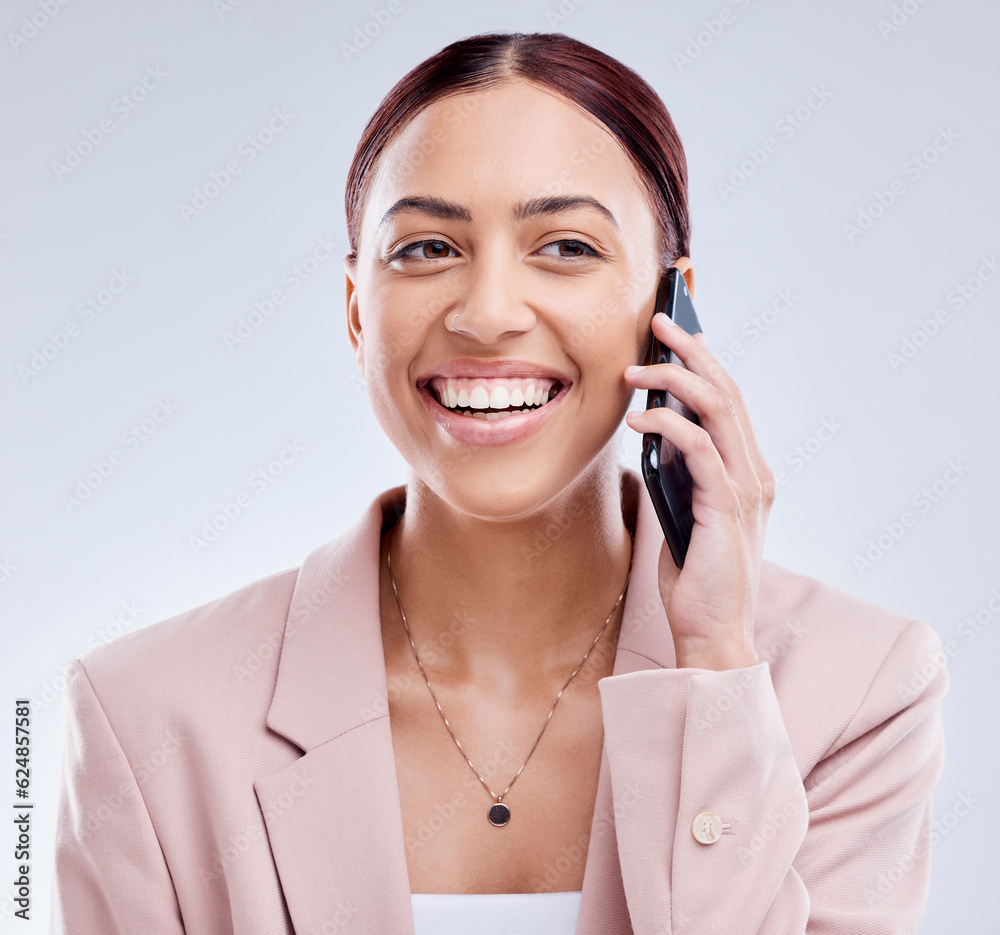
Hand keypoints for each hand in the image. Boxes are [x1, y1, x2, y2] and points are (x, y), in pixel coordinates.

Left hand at [624, 313, 775, 669]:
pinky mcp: (726, 506)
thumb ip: (681, 473)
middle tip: (659, 321)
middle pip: (727, 391)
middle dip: (692, 350)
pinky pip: (699, 448)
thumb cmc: (695, 577)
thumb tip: (655, 432)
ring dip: (675, 379)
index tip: (675, 334)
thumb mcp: (685, 511)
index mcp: (748, 471)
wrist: (712, 632)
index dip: (705, 361)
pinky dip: (668, 426)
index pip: (729, 401)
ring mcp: (746, 488)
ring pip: (717, 409)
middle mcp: (755, 472)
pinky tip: (637, 421)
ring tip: (635, 367)